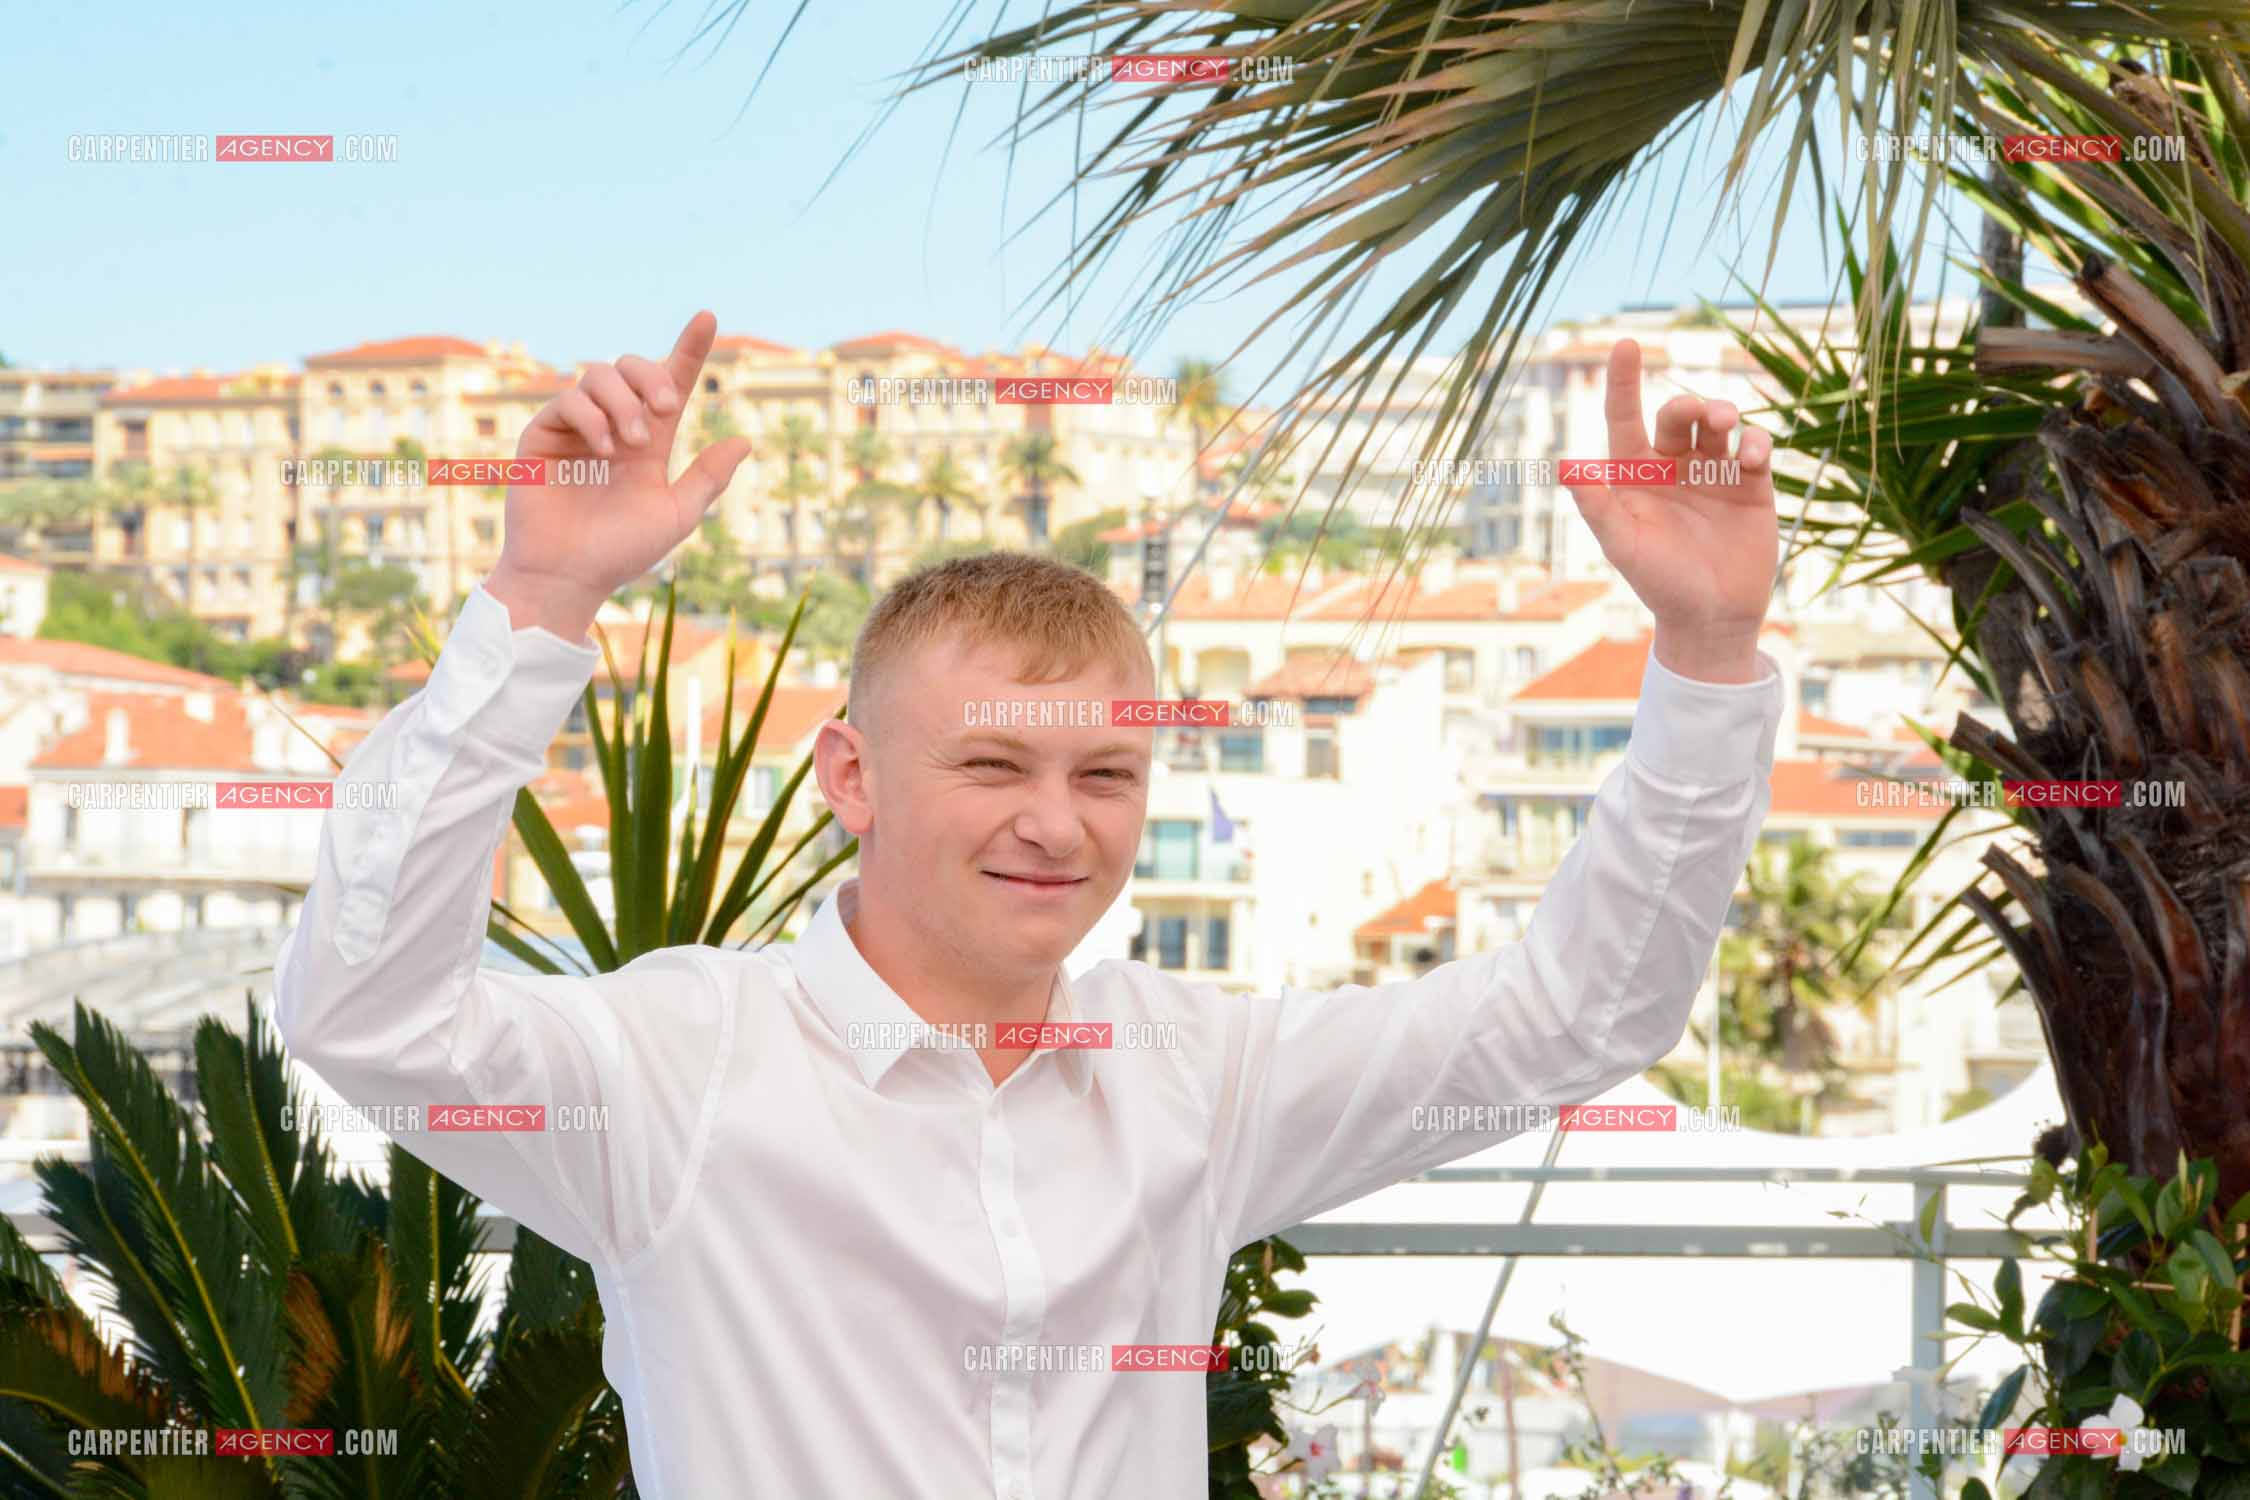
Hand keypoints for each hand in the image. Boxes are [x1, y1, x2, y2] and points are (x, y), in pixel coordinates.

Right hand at [485, 310, 751, 639]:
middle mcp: (613, 427)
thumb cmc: (621, 552)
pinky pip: (568, 400)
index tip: (709, 317)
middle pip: (631, 368)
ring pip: (599, 376)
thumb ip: (707, 478)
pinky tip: (604, 449)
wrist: (569, 575)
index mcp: (649, 442)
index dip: (689, 349)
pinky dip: (592, 417)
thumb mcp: (677, 515)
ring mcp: (576, 428)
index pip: (670, 384)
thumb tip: (744, 441)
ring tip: (631, 444)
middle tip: (663, 408)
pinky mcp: (543, 435)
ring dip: (623, 402)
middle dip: (651, 376)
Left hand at [1563, 339, 1777, 681]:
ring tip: (1726, 424)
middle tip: (1703, 415)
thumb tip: (1565, 464)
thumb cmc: (1658, 582)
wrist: (1711, 618)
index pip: (1625, 416)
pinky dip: (1755, 443)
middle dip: (1690, 404)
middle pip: (1679, 414)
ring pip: (1719, 423)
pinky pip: (1755, 448)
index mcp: (1635, 474)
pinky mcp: (1752, 486)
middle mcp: (1674, 466)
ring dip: (1723, 413)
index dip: (1623, 381)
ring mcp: (1714, 472)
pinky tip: (1752, 455)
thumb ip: (1596, 505)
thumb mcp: (1623, 545)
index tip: (1625, 343)